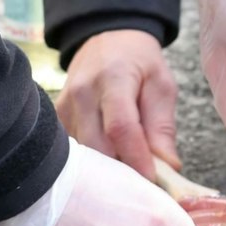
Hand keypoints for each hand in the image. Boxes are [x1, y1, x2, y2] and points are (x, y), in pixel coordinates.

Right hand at [55, 29, 178, 179]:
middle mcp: (82, 92)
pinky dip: (94, 161)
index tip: (152, 182)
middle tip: (144, 184)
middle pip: (98, 147)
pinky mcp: (57, 117)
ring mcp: (65, 105)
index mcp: (113, 78)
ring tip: (129, 172)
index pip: (120, 128)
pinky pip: (75, 151)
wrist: (107, 40)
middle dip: (122, 171)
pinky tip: (110, 160)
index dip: (136, 159)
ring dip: (108, 169)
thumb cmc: (140, 63)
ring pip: (84, 154)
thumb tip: (168, 169)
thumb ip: (162, 127)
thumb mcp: (162, 86)